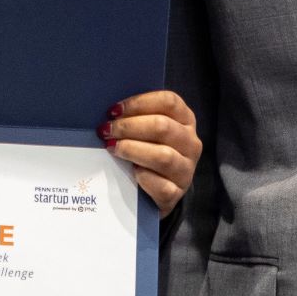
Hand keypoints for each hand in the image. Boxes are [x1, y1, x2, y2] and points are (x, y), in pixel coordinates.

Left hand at [102, 91, 201, 213]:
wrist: (158, 190)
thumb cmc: (148, 151)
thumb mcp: (147, 130)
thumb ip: (136, 117)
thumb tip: (111, 112)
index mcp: (185, 120)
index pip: (169, 102)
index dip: (139, 103)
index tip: (114, 110)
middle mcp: (190, 143)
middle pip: (162, 127)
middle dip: (129, 126)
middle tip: (106, 130)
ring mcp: (186, 169)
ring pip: (162, 156)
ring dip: (132, 149)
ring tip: (111, 147)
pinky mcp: (177, 193)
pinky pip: (160, 185)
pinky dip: (143, 177)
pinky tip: (131, 173)